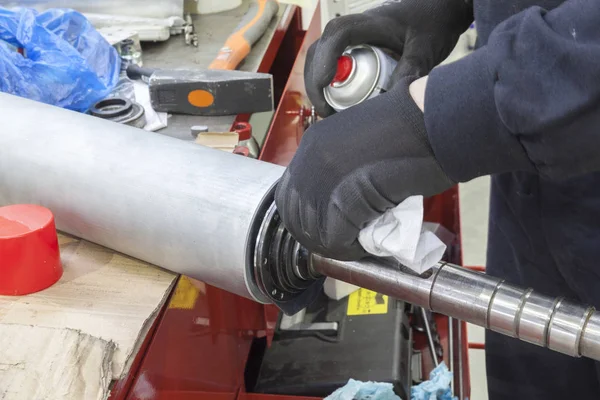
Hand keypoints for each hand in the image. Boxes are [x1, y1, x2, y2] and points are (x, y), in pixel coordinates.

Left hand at [275, 78, 454, 260]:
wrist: (436, 120)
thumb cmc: (412, 127)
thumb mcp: (361, 142)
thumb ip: (342, 169)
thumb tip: (341, 203)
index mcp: (312, 145)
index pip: (289, 194)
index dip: (306, 217)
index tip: (328, 226)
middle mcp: (309, 160)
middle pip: (294, 215)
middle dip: (316, 235)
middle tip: (343, 241)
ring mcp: (324, 179)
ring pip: (313, 231)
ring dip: (335, 244)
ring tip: (358, 243)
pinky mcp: (346, 198)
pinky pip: (336, 239)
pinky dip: (349, 249)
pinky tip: (365, 245)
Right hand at [305, 0, 472, 116]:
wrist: (440, 12)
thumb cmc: (433, 23)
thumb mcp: (425, 49)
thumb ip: (411, 69)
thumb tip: (394, 99)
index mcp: (372, 22)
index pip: (338, 35)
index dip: (325, 60)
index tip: (325, 86)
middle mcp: (356, 27)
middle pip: (320, 48)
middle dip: (315, 79)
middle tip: (325, 109)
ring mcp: (353, 37)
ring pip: (321, 56)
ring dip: (318, 82)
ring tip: (328, 110)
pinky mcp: (356, 47)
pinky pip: (332, 62)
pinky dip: (328, 81)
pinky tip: (337, 102)